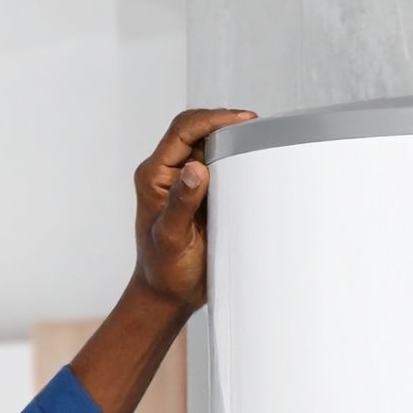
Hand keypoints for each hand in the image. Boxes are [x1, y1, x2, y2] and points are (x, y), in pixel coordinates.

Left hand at [132, 107, 255, 310]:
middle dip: (225, 124)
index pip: (182, 130)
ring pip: (207, 146)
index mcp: (154, 175)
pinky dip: (234, 161)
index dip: (212, 119)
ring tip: (258, 141)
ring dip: (231, 141)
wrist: (167, 294)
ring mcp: (184, 182)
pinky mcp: (199, 194)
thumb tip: (196, 168)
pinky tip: (252, 163)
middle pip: (196, 130)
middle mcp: (167, 173)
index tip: (243, 120)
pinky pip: (217, 167)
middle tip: (257, 128)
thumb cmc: (164, 271)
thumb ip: (181, 204)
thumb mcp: (172, 239)